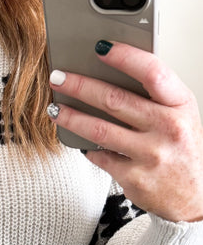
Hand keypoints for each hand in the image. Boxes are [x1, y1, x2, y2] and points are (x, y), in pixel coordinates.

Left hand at [48, 41, 202, 223]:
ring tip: (55, 109)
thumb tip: (112, 71)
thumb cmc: (183, 149)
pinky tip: (80, 141)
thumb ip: (155, 96)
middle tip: (59, 77)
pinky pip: (100, 156)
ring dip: (71, 117)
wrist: (195, 196)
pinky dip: (87, 147)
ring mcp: (150, 156)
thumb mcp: (181, 116)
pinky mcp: (134, 178)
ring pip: (99, 129)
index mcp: (181, 105)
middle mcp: (168, 129)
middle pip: (115, 100)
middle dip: (80, 86)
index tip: (100, 47)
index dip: (124, 56)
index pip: (152, 72)